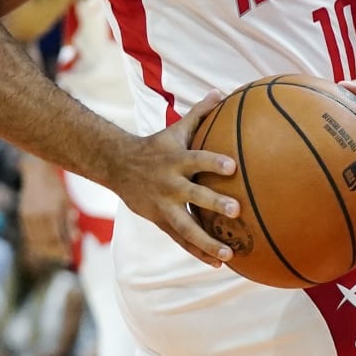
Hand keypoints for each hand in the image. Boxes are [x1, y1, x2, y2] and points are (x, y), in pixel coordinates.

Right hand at [19, 154, 74, 266]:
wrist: (36, 171)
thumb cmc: (55, 186)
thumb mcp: (66, 201)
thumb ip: (69, 221)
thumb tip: (75, 238)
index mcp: (51, 211)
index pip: (56, 238)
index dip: (62, 250)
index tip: (68, 258)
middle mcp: (38, 215)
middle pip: (45, 242)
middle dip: (55, 252)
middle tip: (65, 258)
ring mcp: (28, 216)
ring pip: (36, 241)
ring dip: (46, 250)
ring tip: (56, 254)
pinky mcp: (23, 216)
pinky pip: (30, 235)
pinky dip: (37, 243)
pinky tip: (45, 246)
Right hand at [106, 92, 240, 267]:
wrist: (118, 166)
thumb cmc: (157, 146)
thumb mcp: (175, 129)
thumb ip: (199, 114)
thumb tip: (221, 92)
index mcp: (176, 160)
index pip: (197, 160)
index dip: (213, 163)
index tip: (233, 167)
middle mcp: (170, 184)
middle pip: (193, 196)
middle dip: (214, 203)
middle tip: (236, 210)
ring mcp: (164, 206)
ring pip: (187, 227)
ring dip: (208, 241)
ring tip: (230, 253)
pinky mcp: (161, 221)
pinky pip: (182, 240)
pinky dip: (199, 252)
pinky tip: (220, 263)